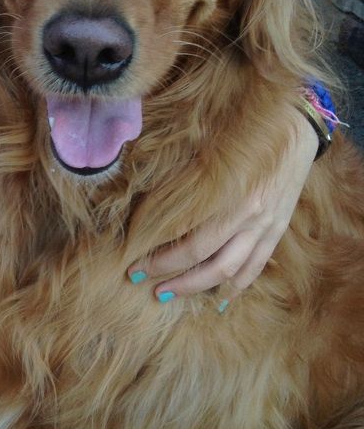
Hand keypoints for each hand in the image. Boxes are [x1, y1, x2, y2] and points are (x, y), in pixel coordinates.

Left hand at [128, 108, 316, 302]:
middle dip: (169, 272)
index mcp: (228, 193)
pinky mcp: (277, 231)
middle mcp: (248, 215)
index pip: (187, 236)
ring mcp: (265, 226)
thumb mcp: (209, 148)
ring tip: (167, 293)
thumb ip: (183, 177)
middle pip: (204, 258)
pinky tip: (218, 301)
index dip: (159, 253)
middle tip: (140, 278)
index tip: (133, 259)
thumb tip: (146, 200)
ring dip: (195, 287)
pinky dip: (236, 287)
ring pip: (228, 271)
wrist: (294, 127)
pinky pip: (255, 267)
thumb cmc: (242, 132)